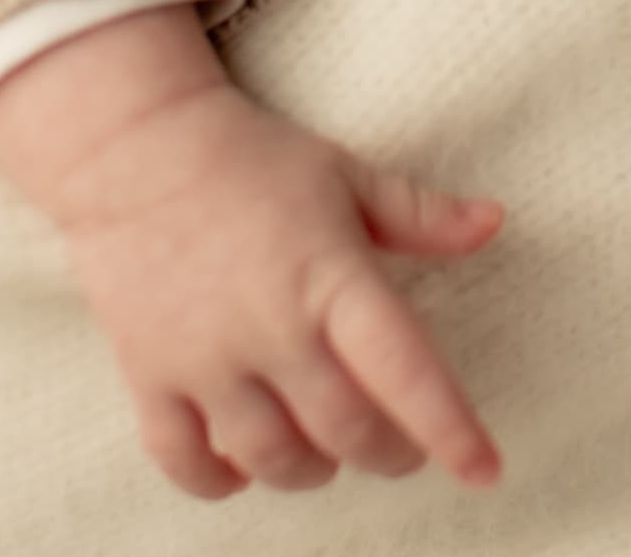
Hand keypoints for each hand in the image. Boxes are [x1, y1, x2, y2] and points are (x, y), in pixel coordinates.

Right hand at [0, 7, 503, 500]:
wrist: (135, 149)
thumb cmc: (255, 159)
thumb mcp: (346, 175)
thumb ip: (420, 213)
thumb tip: (494, 222)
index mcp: (332, 275)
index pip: (404, 369)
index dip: (450, 428)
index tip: (486, 470)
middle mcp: (272, 328)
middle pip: (346, 430)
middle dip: (387, 452)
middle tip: (401, 446)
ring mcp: (207, 358)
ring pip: (274, 459)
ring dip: (312, 470)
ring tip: (327, 452)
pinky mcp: (150, 376)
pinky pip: (185, 462)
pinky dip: (220, 481)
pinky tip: (244, 466)